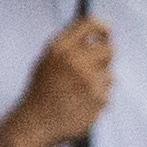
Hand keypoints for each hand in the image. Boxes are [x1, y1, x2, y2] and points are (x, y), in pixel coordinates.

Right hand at [0, 15, 115, 146]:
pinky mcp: (99, 99)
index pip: (90, 24)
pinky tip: (80, 104)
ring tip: (78, 93)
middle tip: (96, 66)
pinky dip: (97, 99)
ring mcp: (89, 80)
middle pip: (108, 50)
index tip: (106, 30)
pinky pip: (106, 94)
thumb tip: (99, 29)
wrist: (36, 122)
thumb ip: (71, 44)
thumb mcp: (49, 59)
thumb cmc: (42, 91)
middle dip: (105, 57)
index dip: (102, 27)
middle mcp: (76, 60)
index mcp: (60, 48)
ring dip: (99, 82)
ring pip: (109, 75)